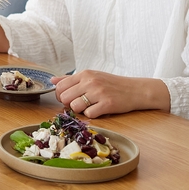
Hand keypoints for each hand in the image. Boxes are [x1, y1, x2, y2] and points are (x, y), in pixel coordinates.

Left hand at [52, 70, 170, 117]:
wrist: (136, 90)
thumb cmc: (112, 84)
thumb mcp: (91, 76)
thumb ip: (70, 79)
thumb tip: (52, 80)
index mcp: (84, 74)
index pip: (60, 86)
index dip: (60, 96)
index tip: (68, 99)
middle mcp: (90, 81)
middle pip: (65, 98)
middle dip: (68, 104)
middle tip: (78, 104)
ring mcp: (99, 92)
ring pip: (75, 107)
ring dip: (80, 110)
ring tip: (89, 107)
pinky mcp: (107, 104)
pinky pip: (89, 114)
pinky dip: (92, 115)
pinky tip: (99, 110)